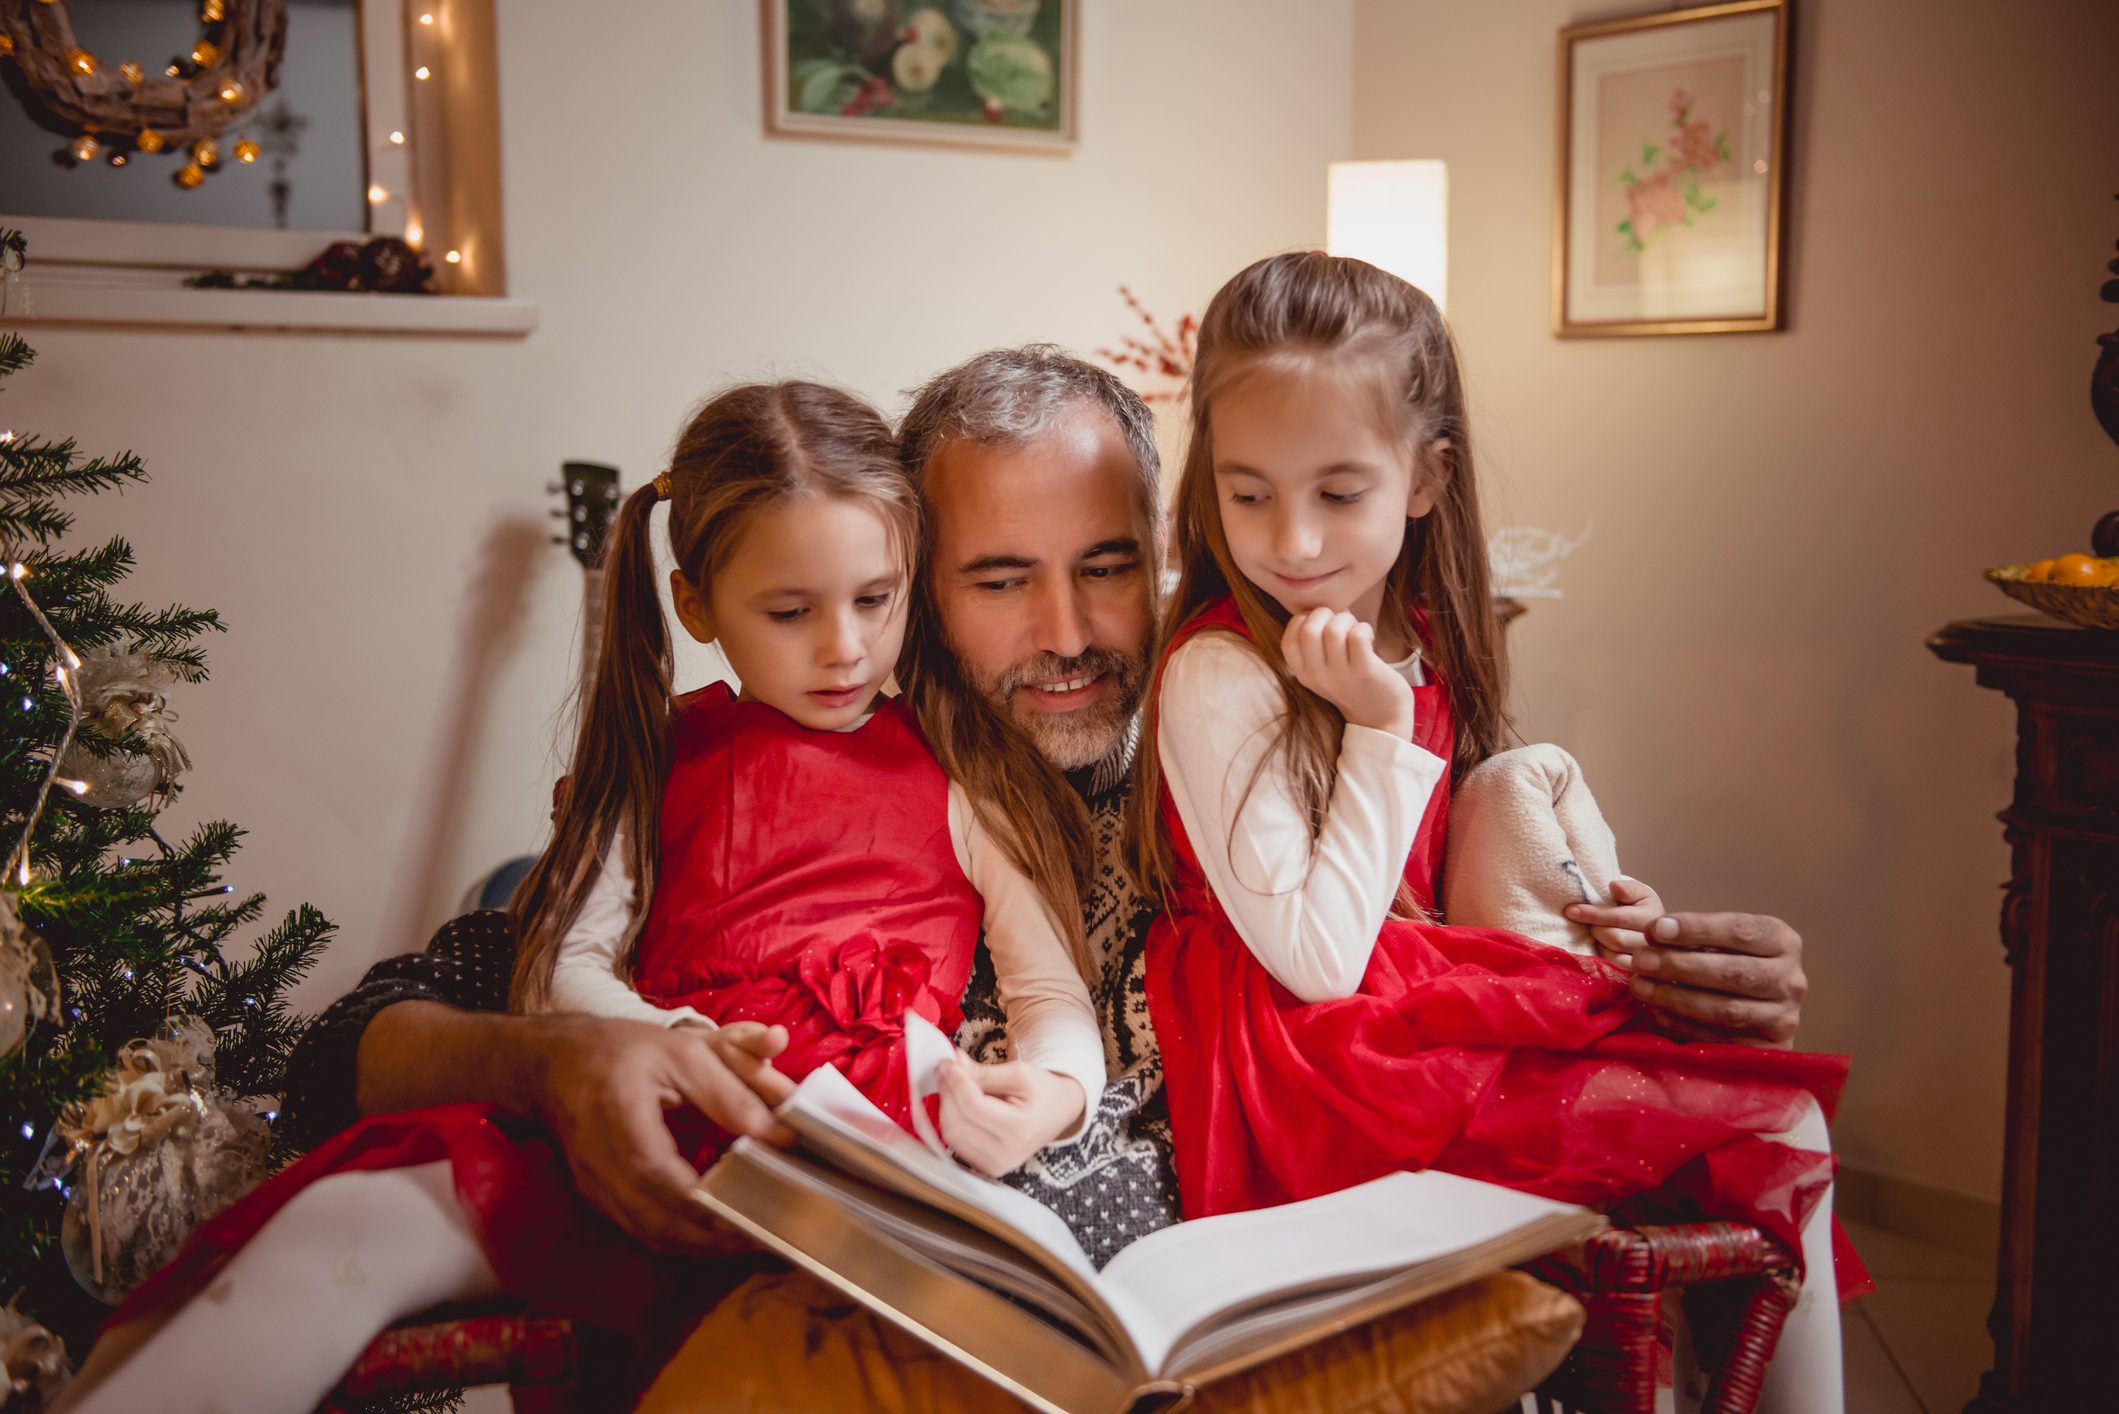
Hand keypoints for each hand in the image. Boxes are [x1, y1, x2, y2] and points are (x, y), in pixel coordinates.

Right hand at [529, 1015, 796, 1253]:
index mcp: (625, 1128)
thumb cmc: (618, 1051)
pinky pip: (642, 1230)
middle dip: (718, 1240)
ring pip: (654, 1237)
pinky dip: (680, 1237)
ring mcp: (597, 1190)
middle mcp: (604, 1170)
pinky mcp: (598, 1198)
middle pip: (665, 1226)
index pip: (675, 1188)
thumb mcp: (681, 1053)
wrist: (553, 1062)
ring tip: (748, 1236)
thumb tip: (777, 1134)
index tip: (763, 1215)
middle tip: (767, 1234)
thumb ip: (730, 1093)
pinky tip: (711, 1228)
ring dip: (702, 1246)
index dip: (719, 1210)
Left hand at [936, 1057, 1085, 1177]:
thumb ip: (983, 1072)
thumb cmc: (1043, 1091)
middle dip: (947, 1092)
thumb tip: (954, 1064)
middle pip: (958, 1122)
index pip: (972, 1106)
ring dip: (946, 1105)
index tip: (948, 1063)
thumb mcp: (1019, 1073)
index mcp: (1020, 1129)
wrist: (1059, 1113)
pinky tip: (958, 1102)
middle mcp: (1006, 1154)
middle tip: (946, 1069)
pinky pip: (956, 1143)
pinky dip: (952, 1119)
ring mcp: (995, 1164)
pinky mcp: (986, 1166)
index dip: (955, 1082)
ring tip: (952, 1083)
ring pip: (951, 1134)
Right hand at [1280, 608, 1413, 737]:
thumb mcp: (1324, 672)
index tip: (1321, 624)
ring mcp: (1341, 675)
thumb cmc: (1354, 684)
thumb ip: (1316, 646)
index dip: (1304, 621)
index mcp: (1304, 674)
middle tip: (1341, 623)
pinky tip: (1369, 639)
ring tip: (1357, 630)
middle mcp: (1318, 676)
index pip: (1289, 639)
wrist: (1382, 718)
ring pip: (1334, 629)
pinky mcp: (1365, 671)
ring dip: (1348, 620)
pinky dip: (1364, 628)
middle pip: (1309, 629)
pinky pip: (1357, 635)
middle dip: (1325, 614)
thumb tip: (1321, 608)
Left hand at [1565, 876, 1664, 958]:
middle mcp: (1656, 941)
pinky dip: (1604, 955)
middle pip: (1617, 939)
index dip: (1593, 914)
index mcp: (1655, 916)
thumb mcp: (1637, 892)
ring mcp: (1650, 960)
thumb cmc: (1638, 906)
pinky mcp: (1641, 972)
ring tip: (1596, 933)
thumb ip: (1628, 888)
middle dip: (1596, 930)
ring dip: (1600, 943)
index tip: (1571, 910)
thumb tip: (1614, 886)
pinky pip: (1617, 967)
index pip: (1620, 917)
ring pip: (1616, 955)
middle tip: (1587, 924)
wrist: (1647, 925)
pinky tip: (1602, 945)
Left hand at [1565, 904, 1806, 1045]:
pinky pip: (1721, 1039)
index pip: (1740, 931)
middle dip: (1681, 966)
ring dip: (1676, 998)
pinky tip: (1655, 1014)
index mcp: (1783, 941)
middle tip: (1640, 960)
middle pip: (1734, 972)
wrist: (1759, 1013)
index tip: (1655, 929)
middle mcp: (1791, 979)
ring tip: (1639, 986)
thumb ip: (1684, 927)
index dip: (1697, 929)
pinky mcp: (1767, 1048)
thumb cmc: (1727, 964)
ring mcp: (1783, 1017)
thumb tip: (1628, 899)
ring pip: (1726, 1009)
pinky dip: (1684, 1026)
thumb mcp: (1717, 939)